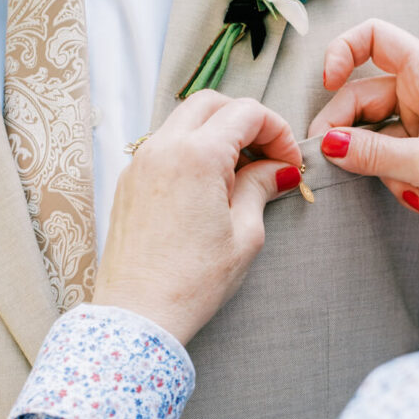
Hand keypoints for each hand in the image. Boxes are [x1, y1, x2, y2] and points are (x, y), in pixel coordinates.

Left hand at [93, 91, 302, 342]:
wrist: (137, 315)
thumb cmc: (192, 282)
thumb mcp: (244, 234)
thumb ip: (261, 187)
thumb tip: (279, 169)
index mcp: (196, 155)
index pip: (246, 113)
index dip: (277, 131)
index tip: (289, 162)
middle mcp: (163, 148)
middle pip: (211, 104)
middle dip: (246, 121)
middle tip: (267, 157)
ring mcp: (140, 163)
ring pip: (184, 120)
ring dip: (216, 133)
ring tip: (239, 174)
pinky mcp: (129, 182)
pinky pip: (164, 146)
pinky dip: (191, 150)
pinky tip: (208, 186)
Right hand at [309, 18, 418, 244]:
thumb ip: (372, 152)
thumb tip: (329, 145)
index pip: (375, 38)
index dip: (343, 52)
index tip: (327, 84)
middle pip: (362, 96)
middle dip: (346, 131)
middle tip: (329, 158)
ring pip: (373, 135)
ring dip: (377, 166)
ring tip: (405, 188)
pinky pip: (389, 159)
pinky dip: (396, 181)